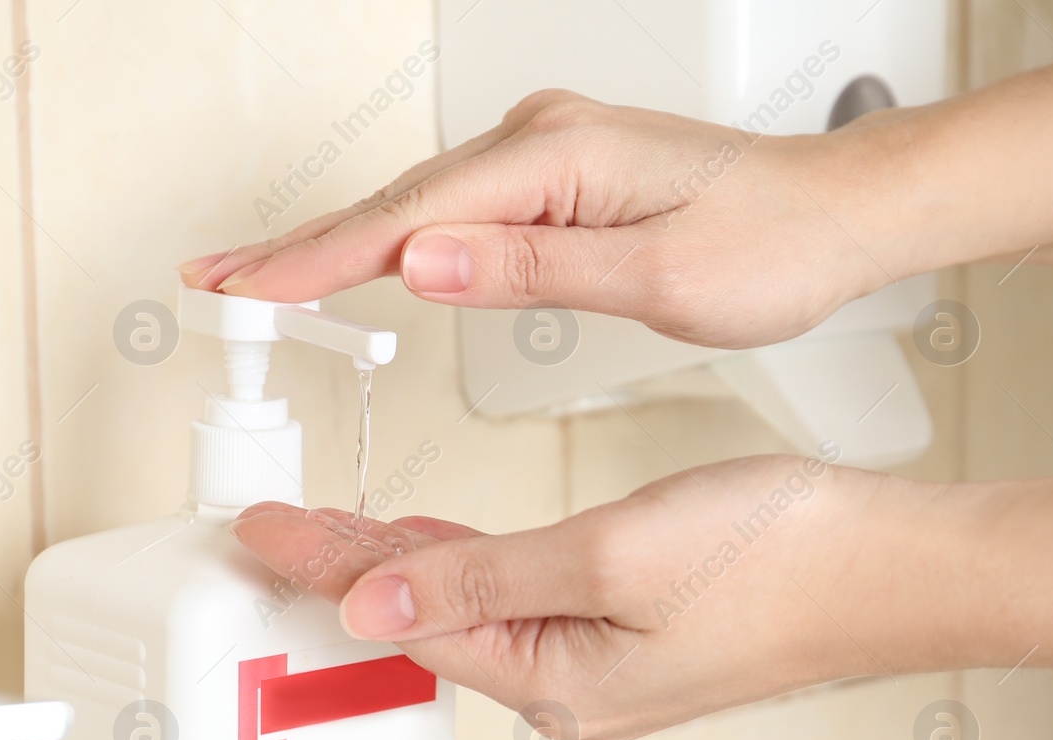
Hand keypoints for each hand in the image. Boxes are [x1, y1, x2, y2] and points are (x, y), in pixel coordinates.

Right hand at [181, 90, 886, 349]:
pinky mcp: (553, 175)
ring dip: (332, 242)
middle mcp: (541, 141)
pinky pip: (449, 208)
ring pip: (413, 205)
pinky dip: (389, 237)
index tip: (245, 286)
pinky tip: (359, 255)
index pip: (408, 219)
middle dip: (296, 246)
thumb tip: (421, 263)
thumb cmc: (769, 244)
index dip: (315, 258)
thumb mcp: (655, 274)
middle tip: (215, 280)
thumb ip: (530, 269)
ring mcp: (544, 153)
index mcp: (558, 159)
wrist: (836, 215)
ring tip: (260, 277)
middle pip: (392, 202)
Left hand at [231, 454, 901, 739]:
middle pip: (423, 618)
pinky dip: (464, 559)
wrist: (891, 567)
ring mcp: (598, 665)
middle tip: (275, 526)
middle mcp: (567, 688)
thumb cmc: (778, 562)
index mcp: (554, 681)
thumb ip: (480, 575)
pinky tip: (437, 538)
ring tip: (332, 525)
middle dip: (344, 568)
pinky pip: (516, 597)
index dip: (321, 566)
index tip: (259, 528)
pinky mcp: (627, 634)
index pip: (401, 618)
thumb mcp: (607, 557)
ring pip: (466, 604)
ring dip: (398, 560)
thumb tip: (371, 599)